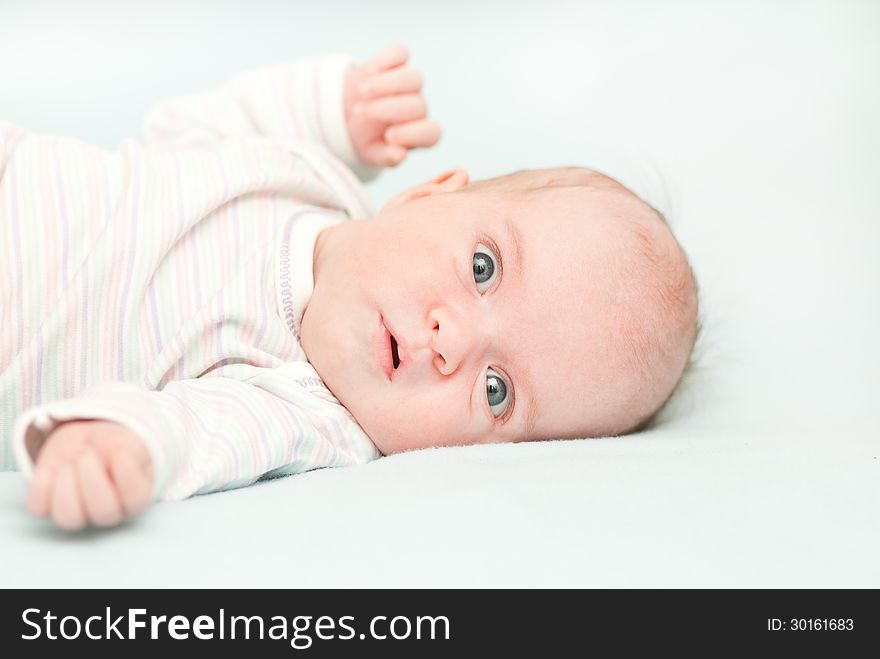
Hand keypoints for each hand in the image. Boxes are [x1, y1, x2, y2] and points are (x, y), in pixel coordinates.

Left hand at [26, 420, 153, 530]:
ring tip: (68, 464)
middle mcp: (109, 512)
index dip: (126, 475)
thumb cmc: (113, 445)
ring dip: (66, 488)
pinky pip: (39, 508)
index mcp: (135, 497)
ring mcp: (79, 514)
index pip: (136, 499)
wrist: (88, 441)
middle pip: (102, 513)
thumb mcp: (129, 442)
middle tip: (87, 455)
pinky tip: (51, 469)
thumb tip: (118, 455)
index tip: (119, 450)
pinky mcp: (49, 508)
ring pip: (69, 519)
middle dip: (92, 480)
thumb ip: (130, 450)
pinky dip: (42, 486)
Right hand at [344, 43, 441, 167]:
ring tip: (362, 92)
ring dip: (387, 84)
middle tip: (360, 113)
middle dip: (389, 108)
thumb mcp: (371, 153)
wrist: (347, 113)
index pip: (431, 133)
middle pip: (418, 104)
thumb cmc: (364, 138)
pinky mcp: (395, 62)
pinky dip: (386, 59)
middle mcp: (418, 108)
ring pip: (414, 77)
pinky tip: (369, 70)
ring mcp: (408, 84)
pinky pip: (400, 53)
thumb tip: (399, 155)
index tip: (389, 136)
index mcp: (418, 133)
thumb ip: (385, 157)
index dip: (414, 134)